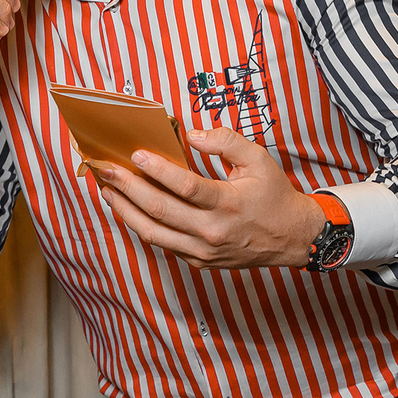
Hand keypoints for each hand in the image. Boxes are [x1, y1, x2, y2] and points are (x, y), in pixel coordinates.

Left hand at [94, 128, 329, 269]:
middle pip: (159, 209)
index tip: (137, 154)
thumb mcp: (259, 159)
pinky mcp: (199, 261)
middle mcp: (212, 231)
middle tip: (105, 169)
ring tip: (107, 190)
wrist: (292, 238)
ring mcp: (203, 251)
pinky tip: (129, 209)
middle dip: (127, 187)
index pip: (184, 186)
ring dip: (125, 210)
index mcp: (228, 203)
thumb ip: (226, 141)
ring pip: (153, 233)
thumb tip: (191, 135)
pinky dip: (142, 225)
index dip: (157, 170)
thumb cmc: (274, 196)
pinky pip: (163, 243)